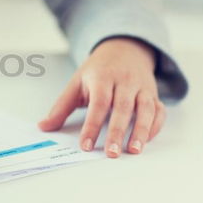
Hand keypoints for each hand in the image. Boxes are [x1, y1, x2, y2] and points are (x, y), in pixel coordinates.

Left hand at [38, 38, 164, 157]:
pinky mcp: (154, 94)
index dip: (92, 125)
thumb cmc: (98, 71)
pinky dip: (155, 126)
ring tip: (134, 151)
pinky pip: (159, 111)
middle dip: (118, 132)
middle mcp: (125, 81)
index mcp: (102, 78)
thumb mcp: (76, 83)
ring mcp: (142, 87)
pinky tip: (146, 141)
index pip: (98, 103)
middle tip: (112, 153)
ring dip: (141, 131)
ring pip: (146, 109)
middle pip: (122, 108)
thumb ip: (60, 107)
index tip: (86, 145)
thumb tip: (43, 127)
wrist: (124, 49)